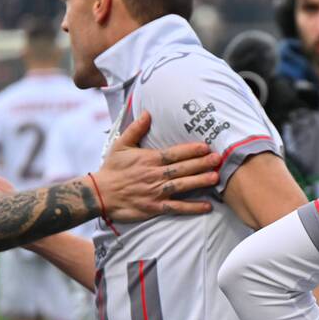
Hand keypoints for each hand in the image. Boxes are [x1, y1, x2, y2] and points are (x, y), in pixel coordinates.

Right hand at [92, 111, 221, 220]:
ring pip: (182, 186)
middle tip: (219, 159)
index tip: (206, 146)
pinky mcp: (155, 207)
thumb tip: (147, 112)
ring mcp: (156, 192)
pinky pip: (177, 207)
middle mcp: (155, 175)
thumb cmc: (112, 169)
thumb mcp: (120, 145)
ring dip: (200, 182)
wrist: (99, 194)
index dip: (191, 150)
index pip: (174, 153)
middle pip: (182, 168)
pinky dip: (192, 207)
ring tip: (216, 177)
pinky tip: (207, 206)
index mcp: (149, 159)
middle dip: (202, 163)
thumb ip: (136, 129)